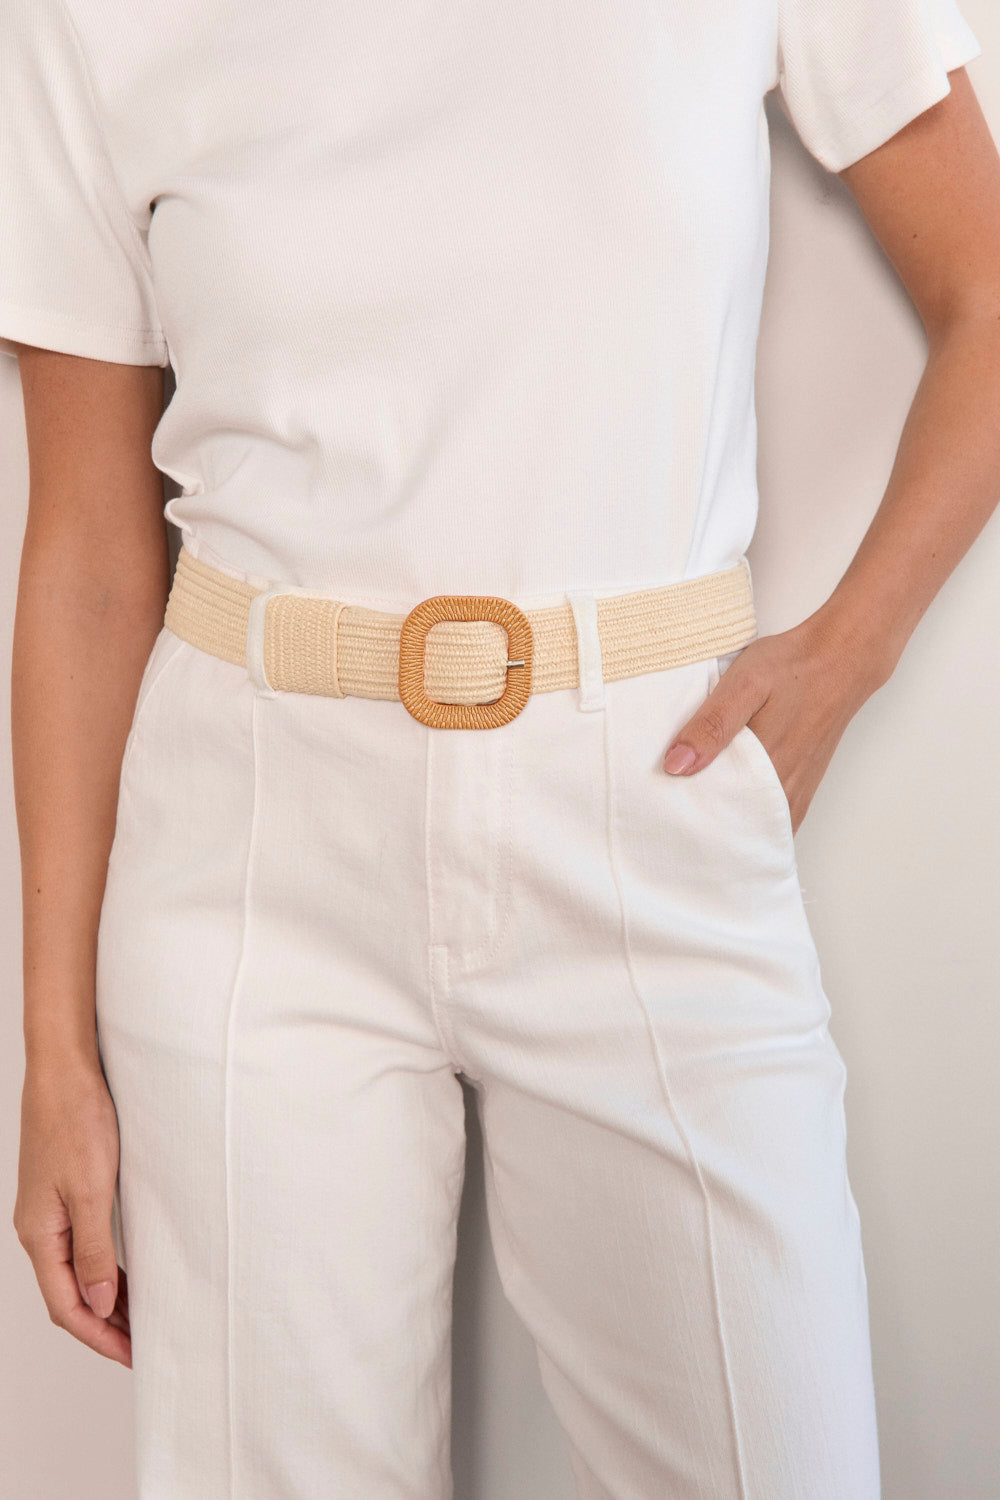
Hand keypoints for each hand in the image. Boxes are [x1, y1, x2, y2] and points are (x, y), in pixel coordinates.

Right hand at [13, 1056, 130, 1366]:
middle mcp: (39, 1229)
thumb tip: (101, 1304)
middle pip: (70, 1294)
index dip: (100, 1336)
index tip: (132, 1355)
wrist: (64, 1071)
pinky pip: (83, 1246)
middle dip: (106, 1324)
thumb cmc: (77, 1121)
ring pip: (77, 1271)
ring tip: (143, 1317)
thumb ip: (95, 1250)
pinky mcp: (65, 1193)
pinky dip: (106, 1267)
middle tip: (144, 1344)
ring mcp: (50, 1212)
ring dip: (108, 1297)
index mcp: (39, 1235)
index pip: (67, 1306)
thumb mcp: (92, 1190)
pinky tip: (129, 1272)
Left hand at [661, 616, 884, 834]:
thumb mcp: (743, 685)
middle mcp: (784, 790)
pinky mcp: (803, 782)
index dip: (689, 822)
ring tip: (696, 819)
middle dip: (706, 830)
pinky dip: (752, 818)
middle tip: (673, 821)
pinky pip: (776, 816)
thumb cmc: (792, 669)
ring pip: (758, 825)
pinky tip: (732, 808)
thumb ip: (712, 725)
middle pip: (738, 828)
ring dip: (729, 826)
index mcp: (766, 771)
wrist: (839, 658)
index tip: (663, 816)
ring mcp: (797, 789)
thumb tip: (677, 766)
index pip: (720, 819)